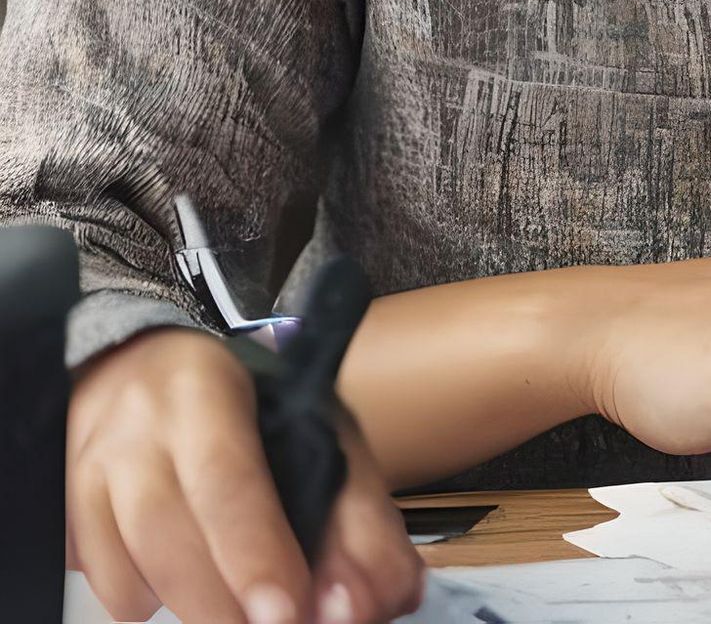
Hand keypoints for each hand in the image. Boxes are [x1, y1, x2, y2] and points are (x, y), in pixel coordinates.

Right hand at [68, 326, 426, 623]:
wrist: (141, 369)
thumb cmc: (248, 406)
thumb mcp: (316, 428)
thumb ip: (358, 513)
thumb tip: (389, 596)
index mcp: (205, 389)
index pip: (227, 481)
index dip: (254, 553)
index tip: (287, 611)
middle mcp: (134, 431)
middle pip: (170, 539)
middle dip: (227, 605)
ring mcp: (86, 476)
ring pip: (130, 576)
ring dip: (195, 610)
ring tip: (245, 615)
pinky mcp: (63, 517)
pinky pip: (105, 588)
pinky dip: (148, 601)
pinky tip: (186, 582)